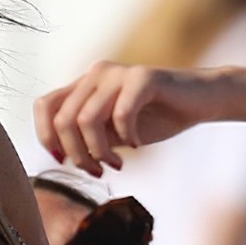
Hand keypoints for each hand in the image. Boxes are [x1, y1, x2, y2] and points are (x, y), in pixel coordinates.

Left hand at [34, 62, 240, 175]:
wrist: (201, 101)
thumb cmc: (157, 117)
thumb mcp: (114, 133)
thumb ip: (87, 138)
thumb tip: (60, 155)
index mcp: (84, 85)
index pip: (44, 106)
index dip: (46, 138)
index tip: (65, 162)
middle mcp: (95, 74)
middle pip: (62, 120)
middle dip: (77, 154)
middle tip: (99, 171)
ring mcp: (118, 73)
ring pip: (85, 119)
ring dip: (99, 151)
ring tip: (117, 164)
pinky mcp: (143, 77)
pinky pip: (120, 113)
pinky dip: (127, 137)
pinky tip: (137, 144)